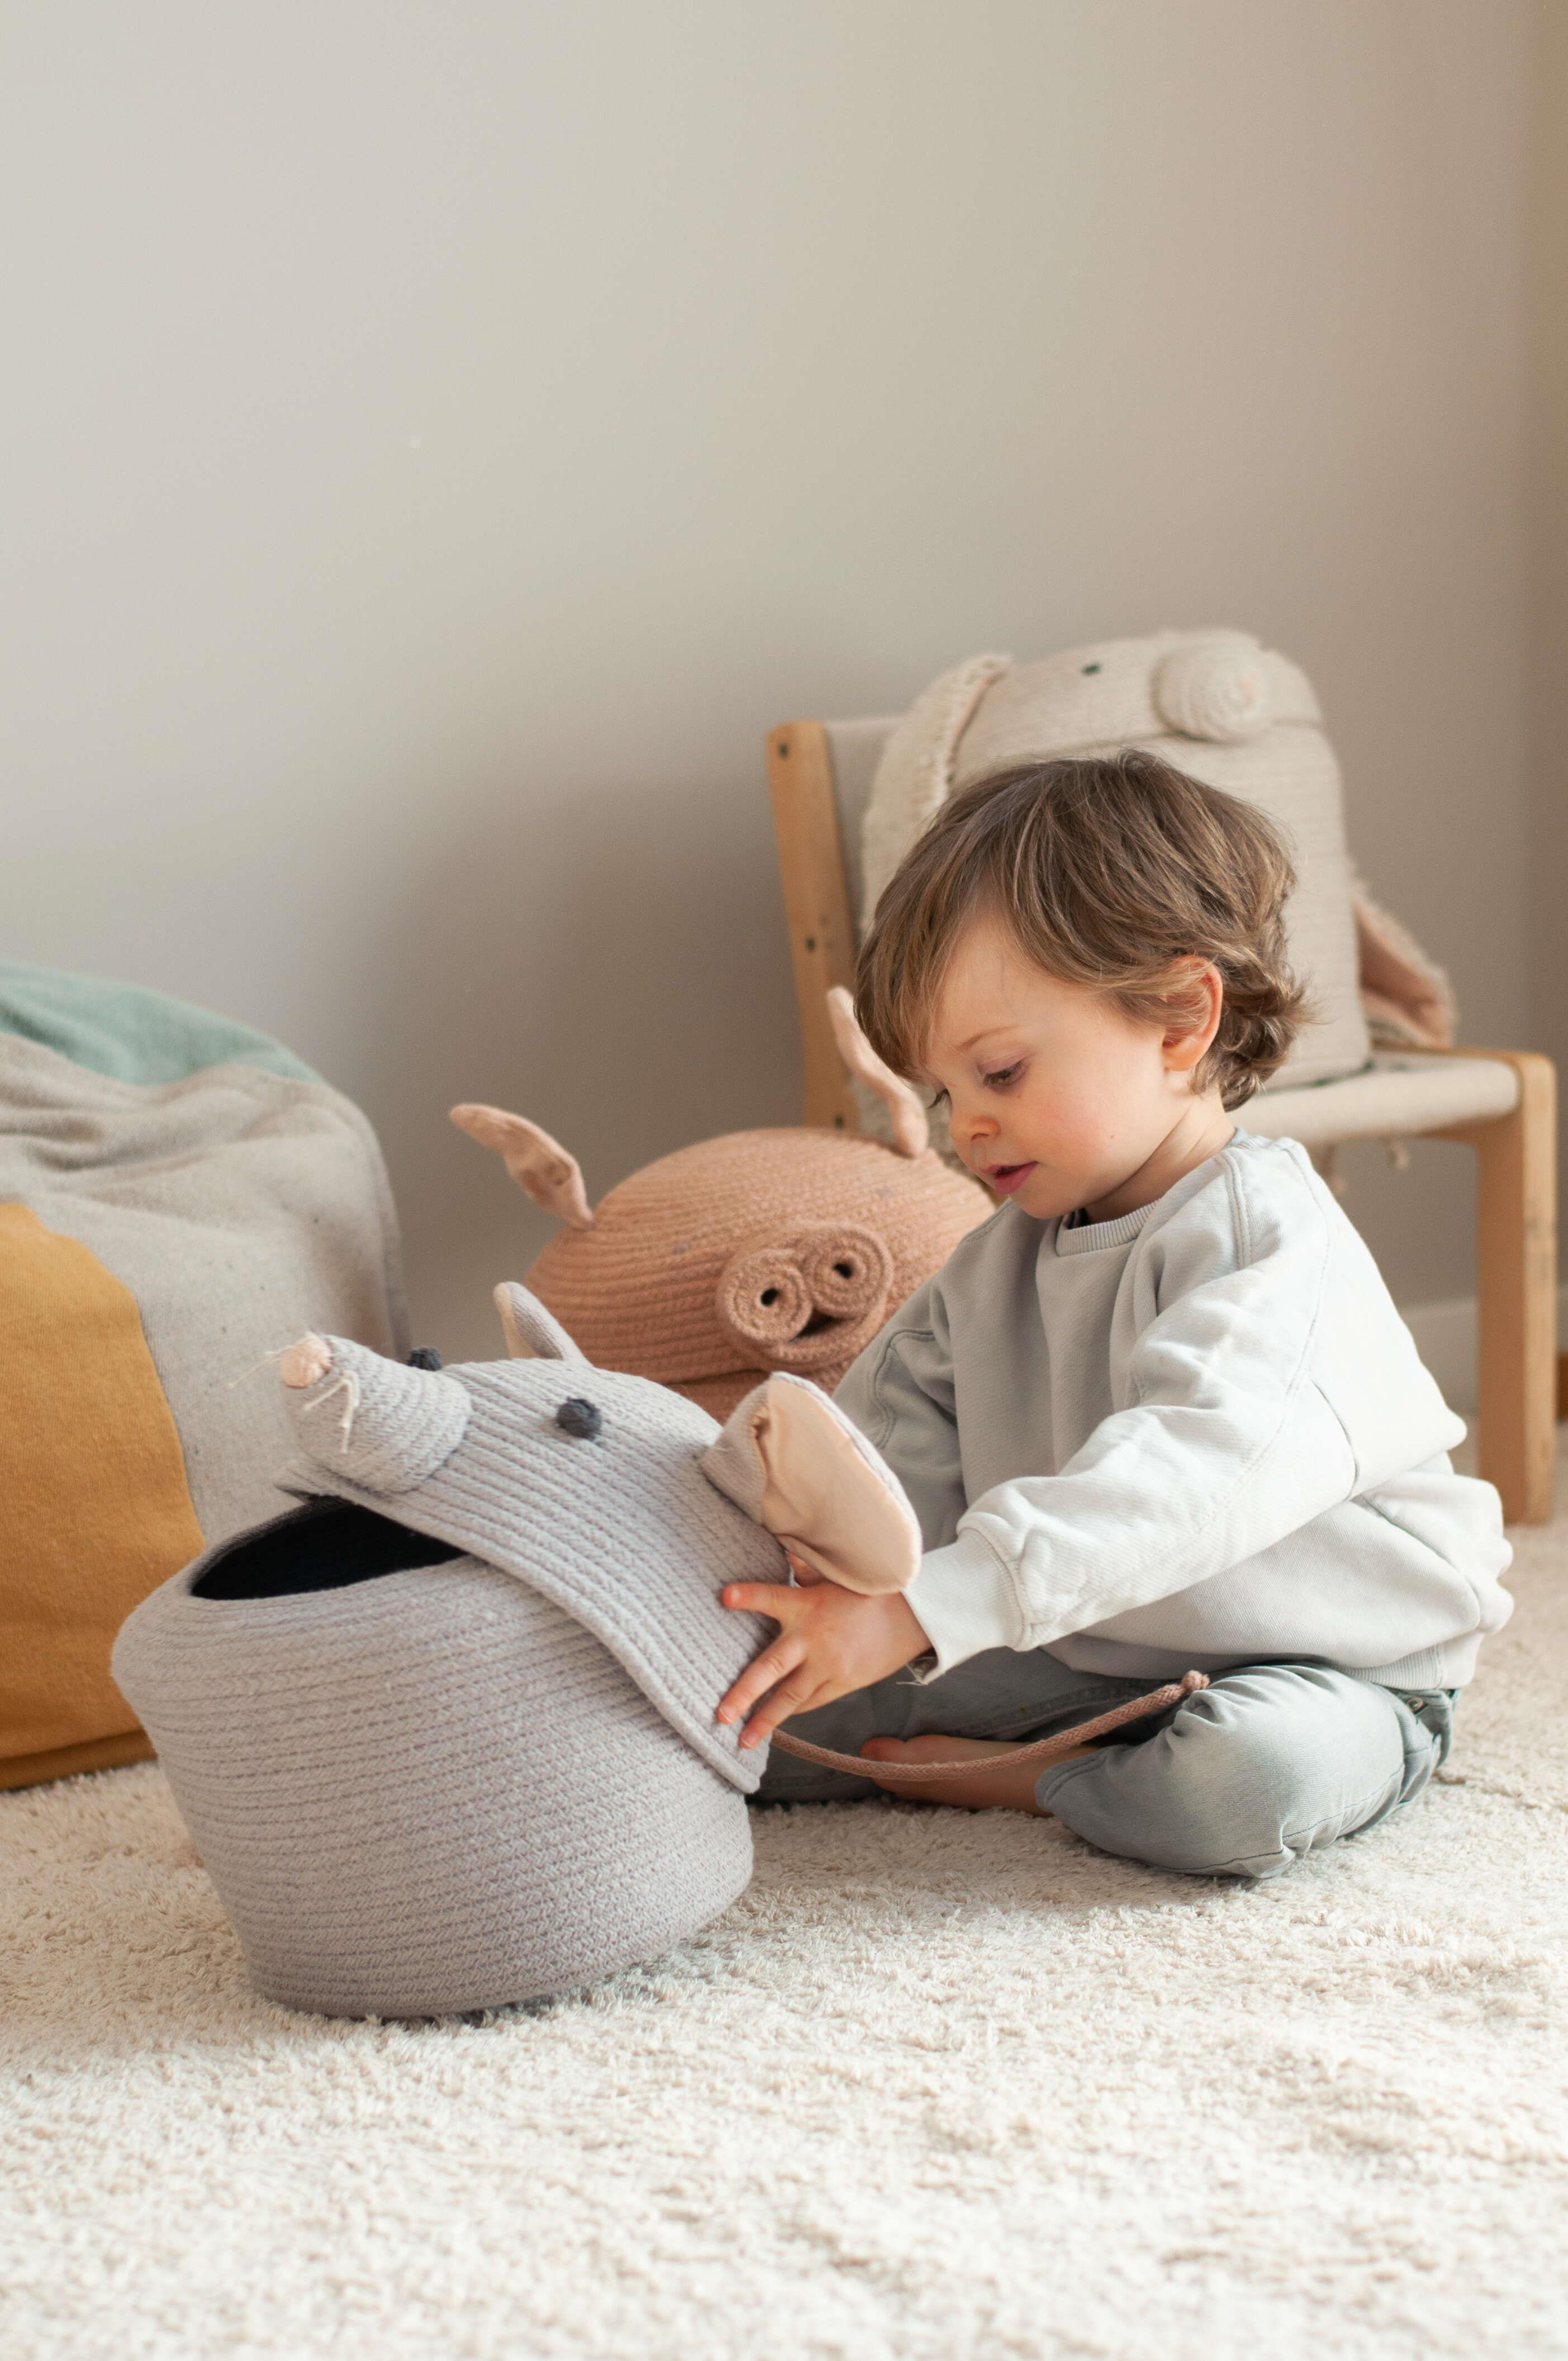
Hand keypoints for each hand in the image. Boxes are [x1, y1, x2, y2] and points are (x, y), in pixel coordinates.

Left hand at [716, 1564, 929, 1750]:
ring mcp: (827, 1666)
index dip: (749, 1596)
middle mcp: (812, 1639)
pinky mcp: (841, 1683)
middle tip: (720, 1714)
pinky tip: (774, 1723)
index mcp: (807, 1605)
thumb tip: (782, 1546)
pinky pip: (811, 1702)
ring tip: (743, 1740)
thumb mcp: (834, 1577)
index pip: (771, 1598)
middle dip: (744, 1693)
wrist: (910, 1618)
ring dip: (764, 1720)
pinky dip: (793, 1712)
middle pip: (771, 1668)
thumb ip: (804, 1570)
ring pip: (790, 1698)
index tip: (724, 1596)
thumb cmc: (866, 1594)